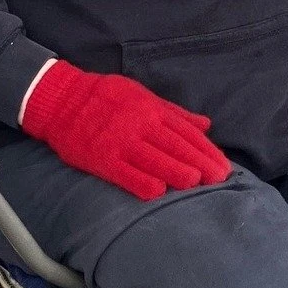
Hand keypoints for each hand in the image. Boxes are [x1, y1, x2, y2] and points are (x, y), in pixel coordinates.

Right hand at [20, 61, 231, 200]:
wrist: (64, 100)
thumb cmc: (107, 97)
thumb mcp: (144, 96)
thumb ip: (175, 112)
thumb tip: (206, 124)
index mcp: (152, 109)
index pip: (186, 133)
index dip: (207, 150)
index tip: (223, 166)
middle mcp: (140, 124)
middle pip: (176, 146)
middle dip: (201, 162)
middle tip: (220, 178)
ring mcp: (121, 141)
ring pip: (155, 159)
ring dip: (177, 172)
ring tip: (197, 183)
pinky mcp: (102, 158)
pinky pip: (125, 173)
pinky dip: (142, 182)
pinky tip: (159, 192)